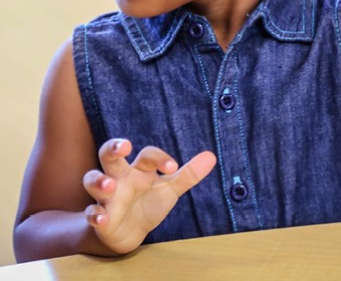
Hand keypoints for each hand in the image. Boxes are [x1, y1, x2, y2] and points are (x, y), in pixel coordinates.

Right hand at [83, 139, 215, 253]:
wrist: (130, 232)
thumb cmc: (149, 203)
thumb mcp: (170, 189)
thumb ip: (188, 174)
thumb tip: (212, 156)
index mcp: (139, 169)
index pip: (147, 154)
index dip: (160, 157)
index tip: (173, 167)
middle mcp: (120, 177)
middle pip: (109, 155)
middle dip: (113, 148)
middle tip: (123, 146)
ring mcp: (107, 196)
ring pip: (92, 179)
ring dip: (99, 181)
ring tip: (110, 186)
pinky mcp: (99, 216)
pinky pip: (92, 213)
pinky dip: (95, 215)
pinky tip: (102, 217)